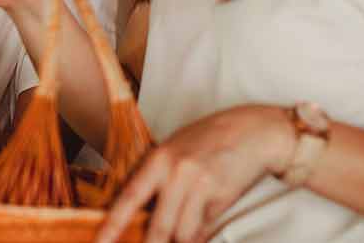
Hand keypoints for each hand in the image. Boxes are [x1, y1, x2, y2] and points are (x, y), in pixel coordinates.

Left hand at [96, 105, 295, 242]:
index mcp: (158, 159)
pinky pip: (203, 229)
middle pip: (158, 227)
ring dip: (179, 242)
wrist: (251, 132)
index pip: (130, 197)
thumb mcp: (175, 151)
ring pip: (182, 235)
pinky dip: (198, 236)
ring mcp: (200, 185)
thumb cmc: (207, 140)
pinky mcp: (220, 196)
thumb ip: (158, 180)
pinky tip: (197, 232)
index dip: (113, 224)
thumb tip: (142, 216)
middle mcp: (176, 172)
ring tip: (179, 237)